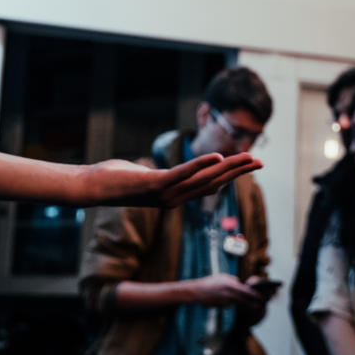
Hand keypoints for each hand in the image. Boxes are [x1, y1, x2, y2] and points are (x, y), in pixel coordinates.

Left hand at [77, 152, 259, 207]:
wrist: (92, 187)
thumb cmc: (114, 180)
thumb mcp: (143, 176)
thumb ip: (159, 176)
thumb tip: (164, 173)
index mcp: (174, 195)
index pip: (209, 184)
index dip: (232, 175)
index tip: (250, 164)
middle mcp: (174, 198)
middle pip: (214, 183)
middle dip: (238, 171)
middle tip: (261, 160)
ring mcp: (166, 193)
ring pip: (204, 179)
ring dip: (228, 167)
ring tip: (247, 157)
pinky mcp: (155, 185)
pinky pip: (183, 174)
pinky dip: (201, 165)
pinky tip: (218, 156)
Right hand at [190, 273, 265, 307]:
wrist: (197, 291)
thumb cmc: (210, 282)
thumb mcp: (223, 277)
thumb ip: (233, 280)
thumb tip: (241, 283)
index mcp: (230, 285)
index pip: (246, 291)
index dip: (255, 295)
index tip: (262, 297)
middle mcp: (229, 294)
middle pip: (245, 300)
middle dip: (253, 302)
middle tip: (261, 304)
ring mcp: (225, 301)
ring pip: (238, 303)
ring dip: (245, 304)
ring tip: (254, 305)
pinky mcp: (222, 306)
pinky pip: (231, 305)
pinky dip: (235, 305)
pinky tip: (238, 305)